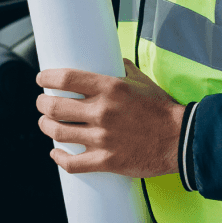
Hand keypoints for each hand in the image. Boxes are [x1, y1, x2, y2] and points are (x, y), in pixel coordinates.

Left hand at [36, 59, 184, 177]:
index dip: (47, 78)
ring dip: (46, 127)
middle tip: (42, 103)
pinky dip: (59, 158)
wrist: (180, 138)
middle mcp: (102, 111)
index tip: (41, 79)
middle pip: (55, 107)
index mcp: (110, 88)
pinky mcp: (107, 161)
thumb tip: (108, 60)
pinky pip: (72, 163)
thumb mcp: (141, 80)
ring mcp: (103, 138)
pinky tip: (56, 153)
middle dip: (42, 104)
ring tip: (46, 124)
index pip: (66, 78)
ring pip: (59, 133)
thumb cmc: (161, 107)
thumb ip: (122, 69)